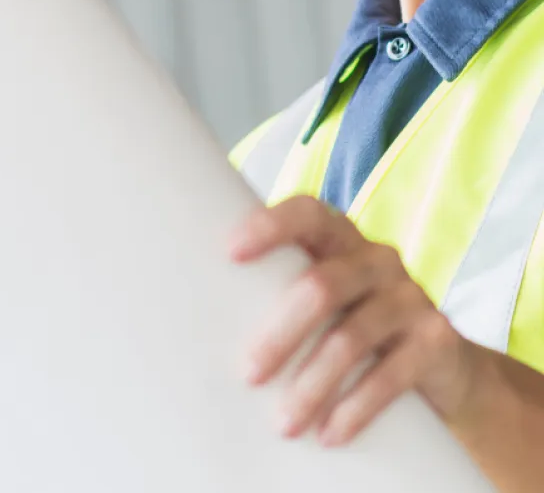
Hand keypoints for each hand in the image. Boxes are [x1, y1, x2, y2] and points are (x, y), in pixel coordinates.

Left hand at [228, 195, 478, 445]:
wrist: (442, 364)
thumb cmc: (357, 323)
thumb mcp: (327, 300)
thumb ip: (284, 291)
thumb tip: (204, 324)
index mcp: (342, 237)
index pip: (307, 213)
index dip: (270, 226)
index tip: (230, 252)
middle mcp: (379, 257)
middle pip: (321, 286)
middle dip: (281, 335)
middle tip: (250, 374)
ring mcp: (412, 296)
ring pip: (351, 338)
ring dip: (312, 385)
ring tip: (284, 422)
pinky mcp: (437, 339)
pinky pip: (391, 375)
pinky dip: (356, 407)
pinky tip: (330, 433)